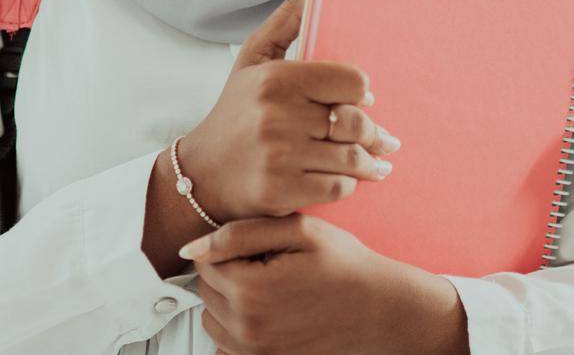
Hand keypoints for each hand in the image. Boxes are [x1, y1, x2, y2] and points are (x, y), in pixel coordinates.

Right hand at [177, 0, 398, 222]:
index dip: (361, 93)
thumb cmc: (236, 112)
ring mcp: (278, 156)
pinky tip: (347, 180)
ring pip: (352, 158)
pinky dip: (347, 185)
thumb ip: (285, 24)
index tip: (361, 101)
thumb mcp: (251, 60)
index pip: (353, 82)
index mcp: (275, 79)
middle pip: (358, 123)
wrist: (201, 173)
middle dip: (376, 135)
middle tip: (384, 141)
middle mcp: (276, 115)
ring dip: (369, 164)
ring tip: (376, 164)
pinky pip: (339, 188)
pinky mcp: (280, 191)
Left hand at [181, 214, 468, 354]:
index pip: (205, 261)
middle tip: (270, 265)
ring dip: (230, 300)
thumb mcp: (297, 231)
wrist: (383, 310)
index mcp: (249, 290)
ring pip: (212, 317)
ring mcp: (257, 351)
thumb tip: (190, 249)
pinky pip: (227, 344)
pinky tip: (267, 312)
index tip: (263, 248)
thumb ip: (237, 234)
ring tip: (269, 287)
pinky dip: (238, 327)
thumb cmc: (346, 266)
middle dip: (229, 273)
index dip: (232, 248)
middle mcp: (247, 328)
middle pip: (206, 290)